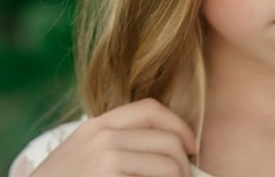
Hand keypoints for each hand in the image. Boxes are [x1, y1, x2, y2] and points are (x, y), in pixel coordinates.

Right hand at [32, 98, 197, 176]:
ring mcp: (104, 159)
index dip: (179, 126)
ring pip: (167, 165)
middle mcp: (102, 137)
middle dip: (184, 162)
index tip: (191, 146)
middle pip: (166, 139)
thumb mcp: (83, 155)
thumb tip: (166, 148)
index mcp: (98, 125)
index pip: (151, 109)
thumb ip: (116, 143)